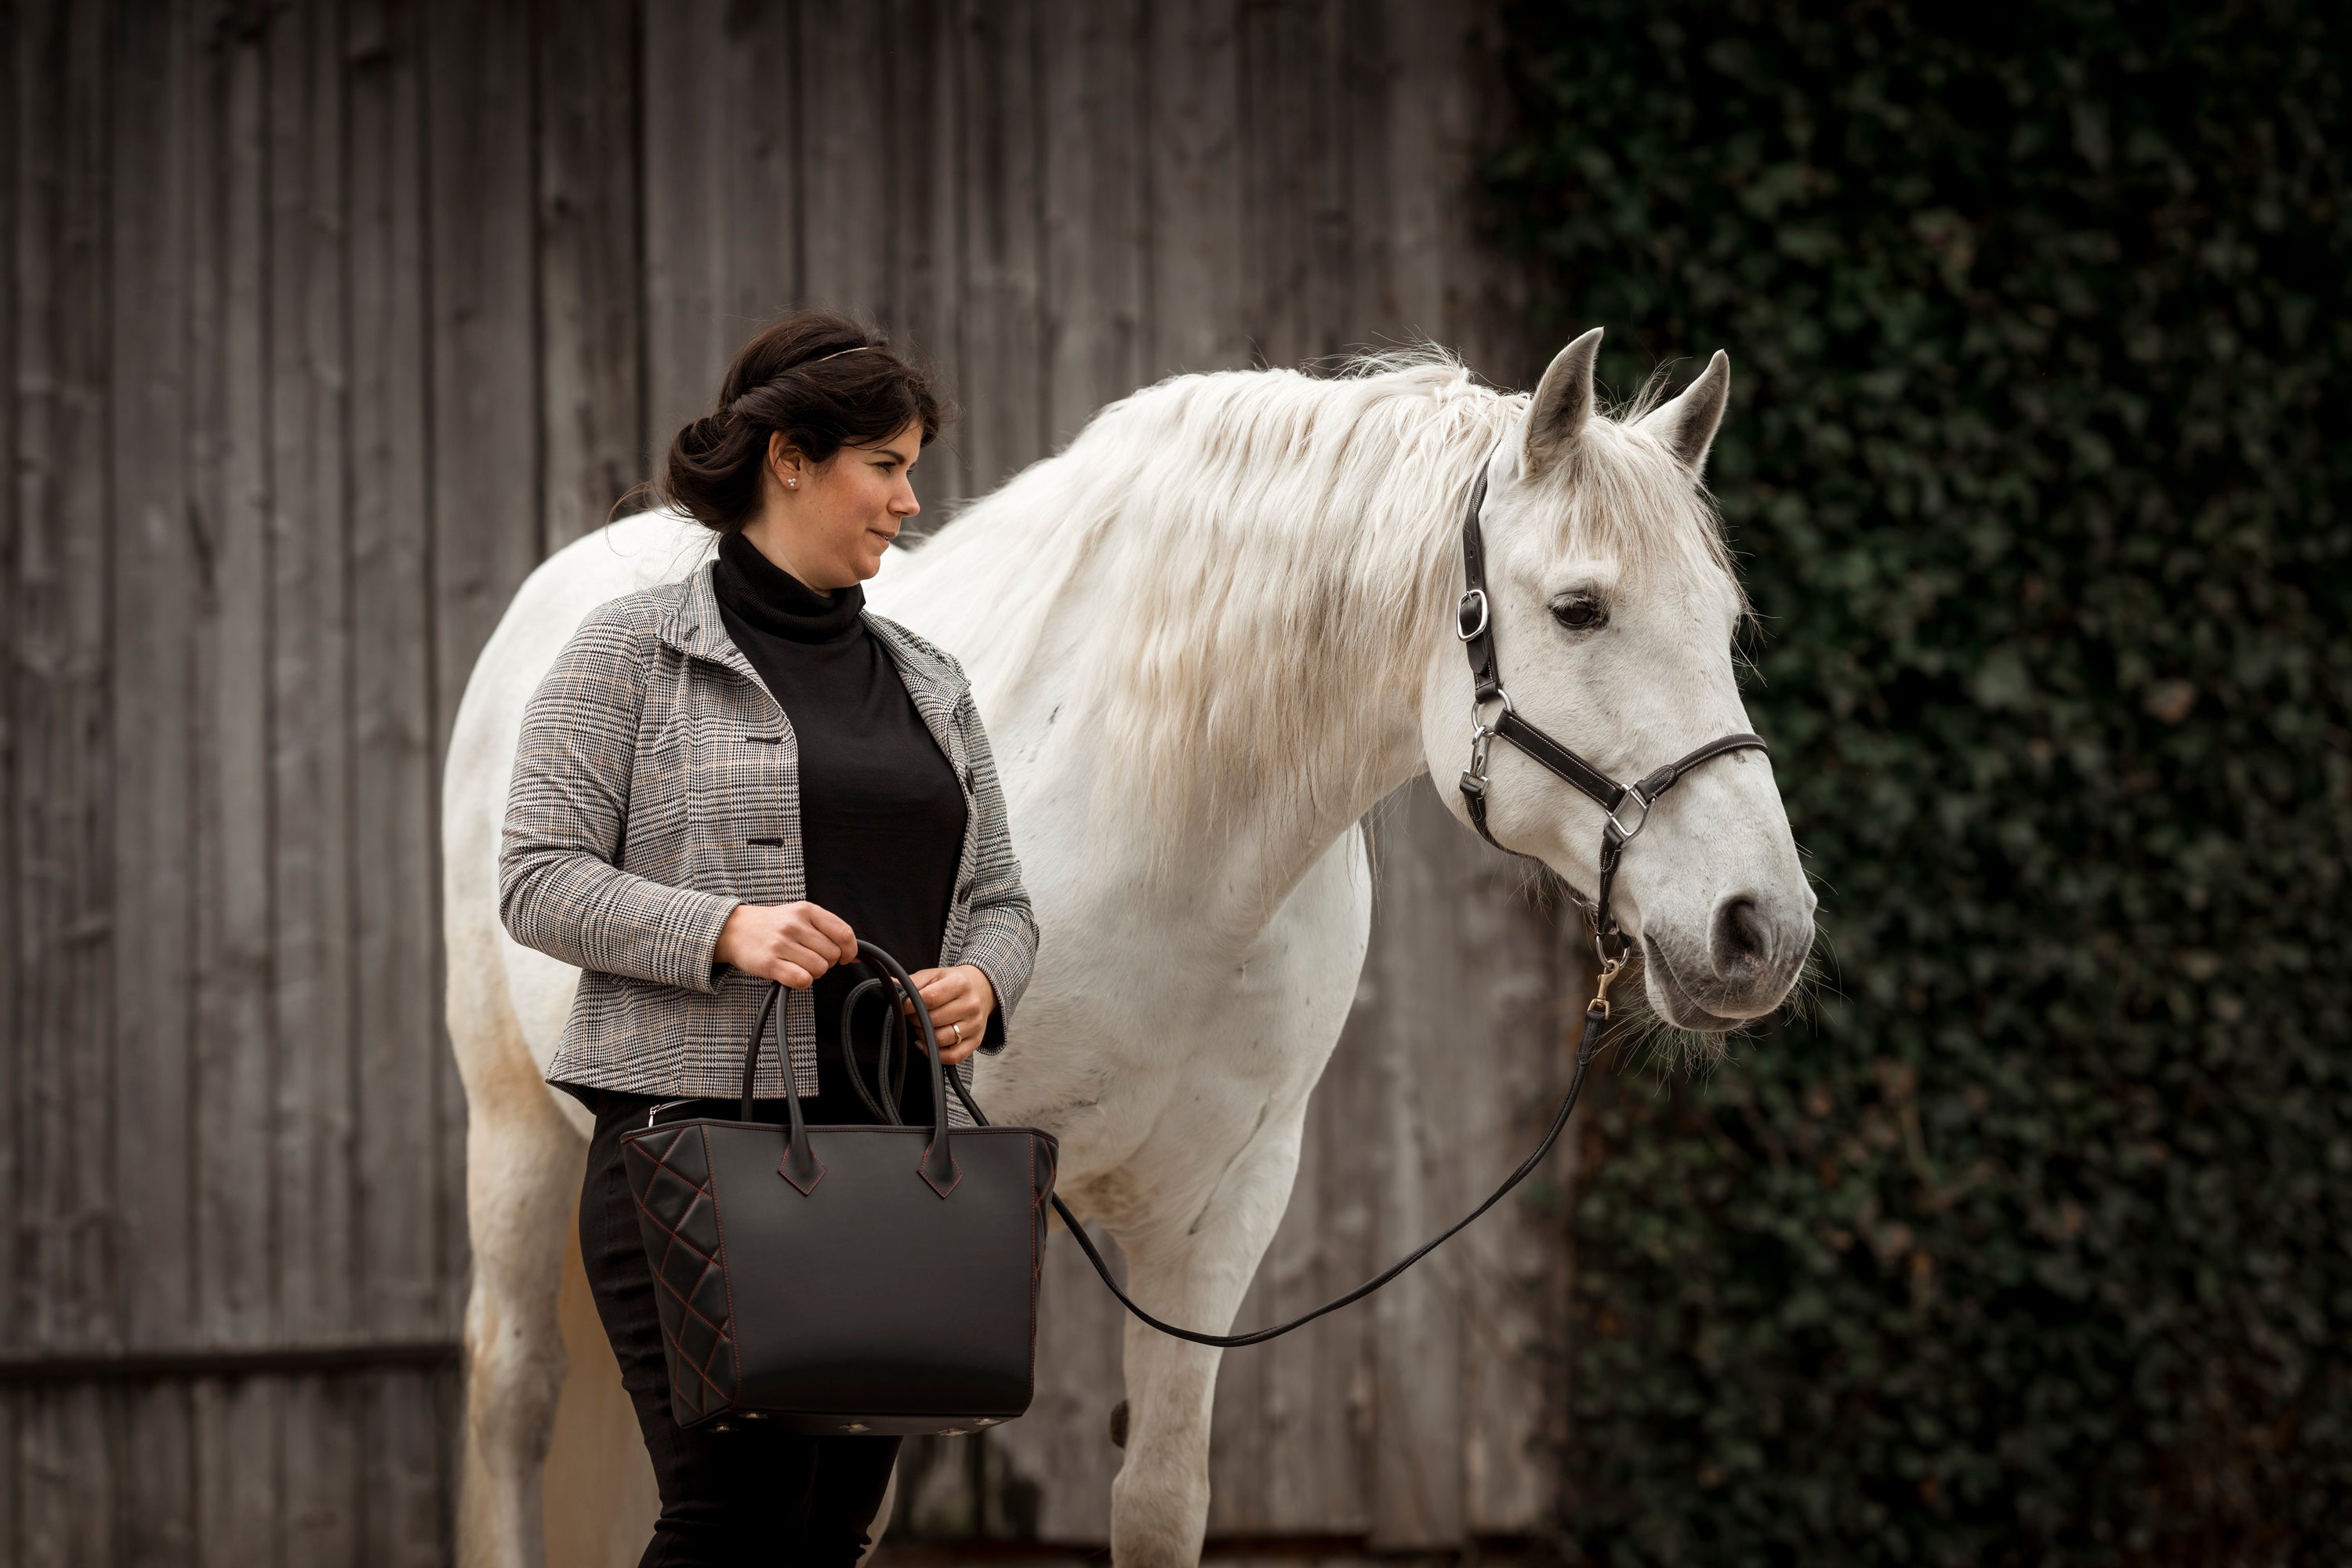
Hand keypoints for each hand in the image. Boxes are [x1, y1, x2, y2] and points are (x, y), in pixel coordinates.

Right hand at [714, 901, 855, 988]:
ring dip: (813, 972)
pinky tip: (791, 974)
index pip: (844, 933)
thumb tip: (857, 956)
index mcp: (807, 910)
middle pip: (833, 955)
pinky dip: (801, 981)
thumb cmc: (773, 925)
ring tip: (798, 964)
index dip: (850, 950)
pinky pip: (802, 980)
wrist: (735, 930)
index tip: (845, 957)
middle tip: (809, 958)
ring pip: (820, 969)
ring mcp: (781, 943)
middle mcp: (794, 925)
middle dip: (827, 962)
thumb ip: (829, 931)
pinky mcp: (770, 963)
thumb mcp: (801, 917)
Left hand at [898, 964, 995, 1063]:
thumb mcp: (935, 975)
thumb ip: (913, 981)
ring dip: (924, 1036)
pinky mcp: (976, 1040)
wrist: (983, 988)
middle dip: (916, 1020)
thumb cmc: (954, 982)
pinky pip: (953, 1056)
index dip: (911, 1005)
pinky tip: (925, 1044)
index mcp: (960, 984)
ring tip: (921, 1027)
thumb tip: (891, 985)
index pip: (930, 999)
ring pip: (941, 1039)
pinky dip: (935, 1054)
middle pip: (934, 1020)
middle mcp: (971, 1005)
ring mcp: (975, 1025)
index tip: (904, 1007)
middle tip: (913, 1016)